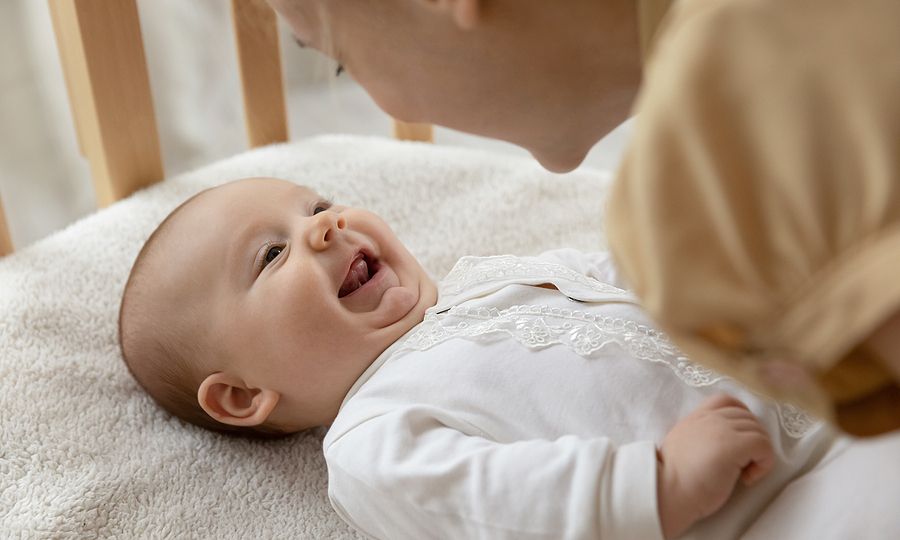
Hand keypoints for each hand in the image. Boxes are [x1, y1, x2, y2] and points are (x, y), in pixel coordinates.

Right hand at [657, 394, 774, 538]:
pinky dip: (763, 464)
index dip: (740, 417)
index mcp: (696, 417)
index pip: (727, 401)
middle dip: (751, 440)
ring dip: (757, 454)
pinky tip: (746, 479)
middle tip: (740, 464)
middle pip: (748, 418)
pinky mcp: (734, 446)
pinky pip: (765, 446)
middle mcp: (710, 418)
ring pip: (759, 432)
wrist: (666, 490)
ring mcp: (723, 429)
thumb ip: (700, 434)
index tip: (738, 439)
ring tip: (742, 473)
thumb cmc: (673, 477)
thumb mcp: (682, 443)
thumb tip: (721, 442)